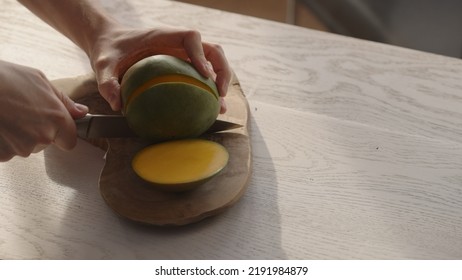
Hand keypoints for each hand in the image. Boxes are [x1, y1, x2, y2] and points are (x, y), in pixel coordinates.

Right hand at [0, 61, 87, 160]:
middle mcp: (42, 137)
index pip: (70, 141)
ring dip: (16, 136)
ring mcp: (20, 148)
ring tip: (4, 115)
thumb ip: (63, 101)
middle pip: (44, 143)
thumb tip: (81, 112)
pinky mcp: (1, 155)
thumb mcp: (39, 81)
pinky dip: (1, 141)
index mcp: (56, 119)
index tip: (52, 126)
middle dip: (35, 131)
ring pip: (24, 147)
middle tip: (19, 111)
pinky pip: (5, 151)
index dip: (61, 134)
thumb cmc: (4, 79)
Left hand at [89, 26, 231, 112]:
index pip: (190, 37)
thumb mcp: (102, 64)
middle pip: (212, 49)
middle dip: (222, 69)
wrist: (108, 41)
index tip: (203, 74)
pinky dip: (207, 90)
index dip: (201, 55)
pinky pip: (200, 75)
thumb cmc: (108, 49)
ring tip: (219, 105)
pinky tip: (207, 109)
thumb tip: (118, 105)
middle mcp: (177, 44)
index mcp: (162, 36)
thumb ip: (107, 82)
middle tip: (219, 93)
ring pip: (212, 62)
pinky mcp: (181, 65)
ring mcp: (182, 54)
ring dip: (221, 81)